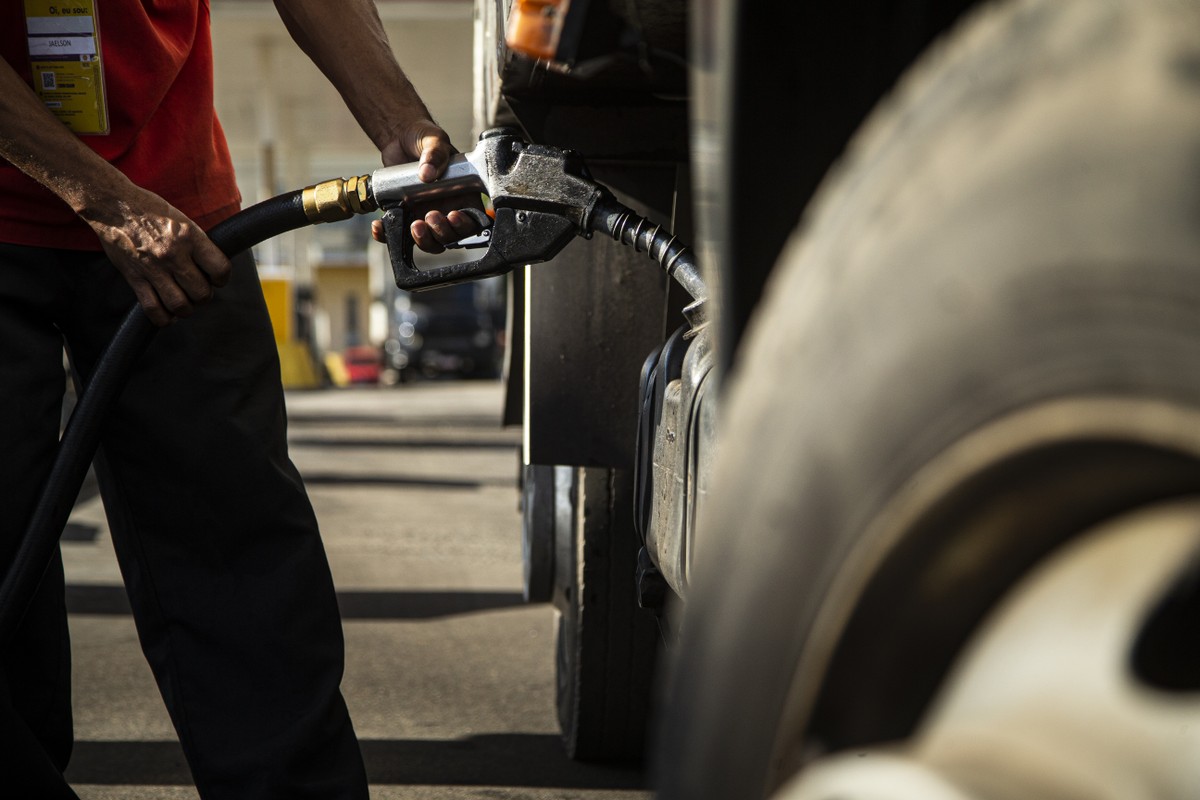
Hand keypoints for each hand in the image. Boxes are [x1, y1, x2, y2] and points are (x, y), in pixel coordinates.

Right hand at [84, 185, 231, 326]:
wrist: (113, 205)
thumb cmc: (150, 210)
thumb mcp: (182, 220)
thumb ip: (197, 244)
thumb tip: (212, 267)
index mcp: (189, 237)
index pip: (220, 269)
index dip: (222, 279)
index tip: (216, 279)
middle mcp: (173, 254)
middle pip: (201, 293)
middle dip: (204, 296)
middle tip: (198, 290)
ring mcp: (153, 268)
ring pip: (180, 305)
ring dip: (186, 308)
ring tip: (184, 301)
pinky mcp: (134, 277)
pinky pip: (153, 309)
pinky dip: (164, 318)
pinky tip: (168, 314)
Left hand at [371, 120, 484, 252]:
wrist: (400, 137)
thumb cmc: (424, 137)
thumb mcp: (434, 140)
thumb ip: (434, 153)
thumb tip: (428, 174)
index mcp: (463, 195)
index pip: (472, 221)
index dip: (465, 226)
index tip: (453, 215)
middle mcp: (447, 210)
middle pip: (450, 237)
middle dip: (441, 233)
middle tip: (430, 215)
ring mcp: (425, 215)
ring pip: (429, 242)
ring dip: (423, 240)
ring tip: (414, 225)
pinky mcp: (405, 215)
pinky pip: (398, 233)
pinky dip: (389, 235)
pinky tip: (380, 226)